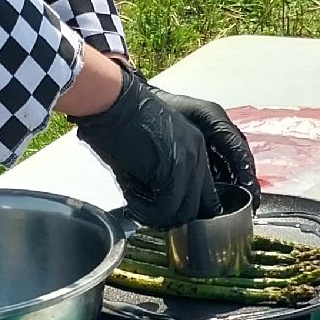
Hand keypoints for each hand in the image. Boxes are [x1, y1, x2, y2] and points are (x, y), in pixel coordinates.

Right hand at [70, 62, 254, 228]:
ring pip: (185, 211)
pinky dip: (147, 213)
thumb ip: (161, 179)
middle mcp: (198, 153)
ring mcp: (188, 162)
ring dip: (160, 217)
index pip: (207, 191)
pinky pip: (165, 208)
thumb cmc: (122, 121)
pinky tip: (133, 203)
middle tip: (150, 215)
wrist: (112, 102)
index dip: (187, 207)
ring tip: (138, 208)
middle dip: (174, 216)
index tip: (166, 212)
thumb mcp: (151, 151)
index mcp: (196, 146)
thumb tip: (158, 209)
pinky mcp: (172, 171)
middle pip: (200, 205)